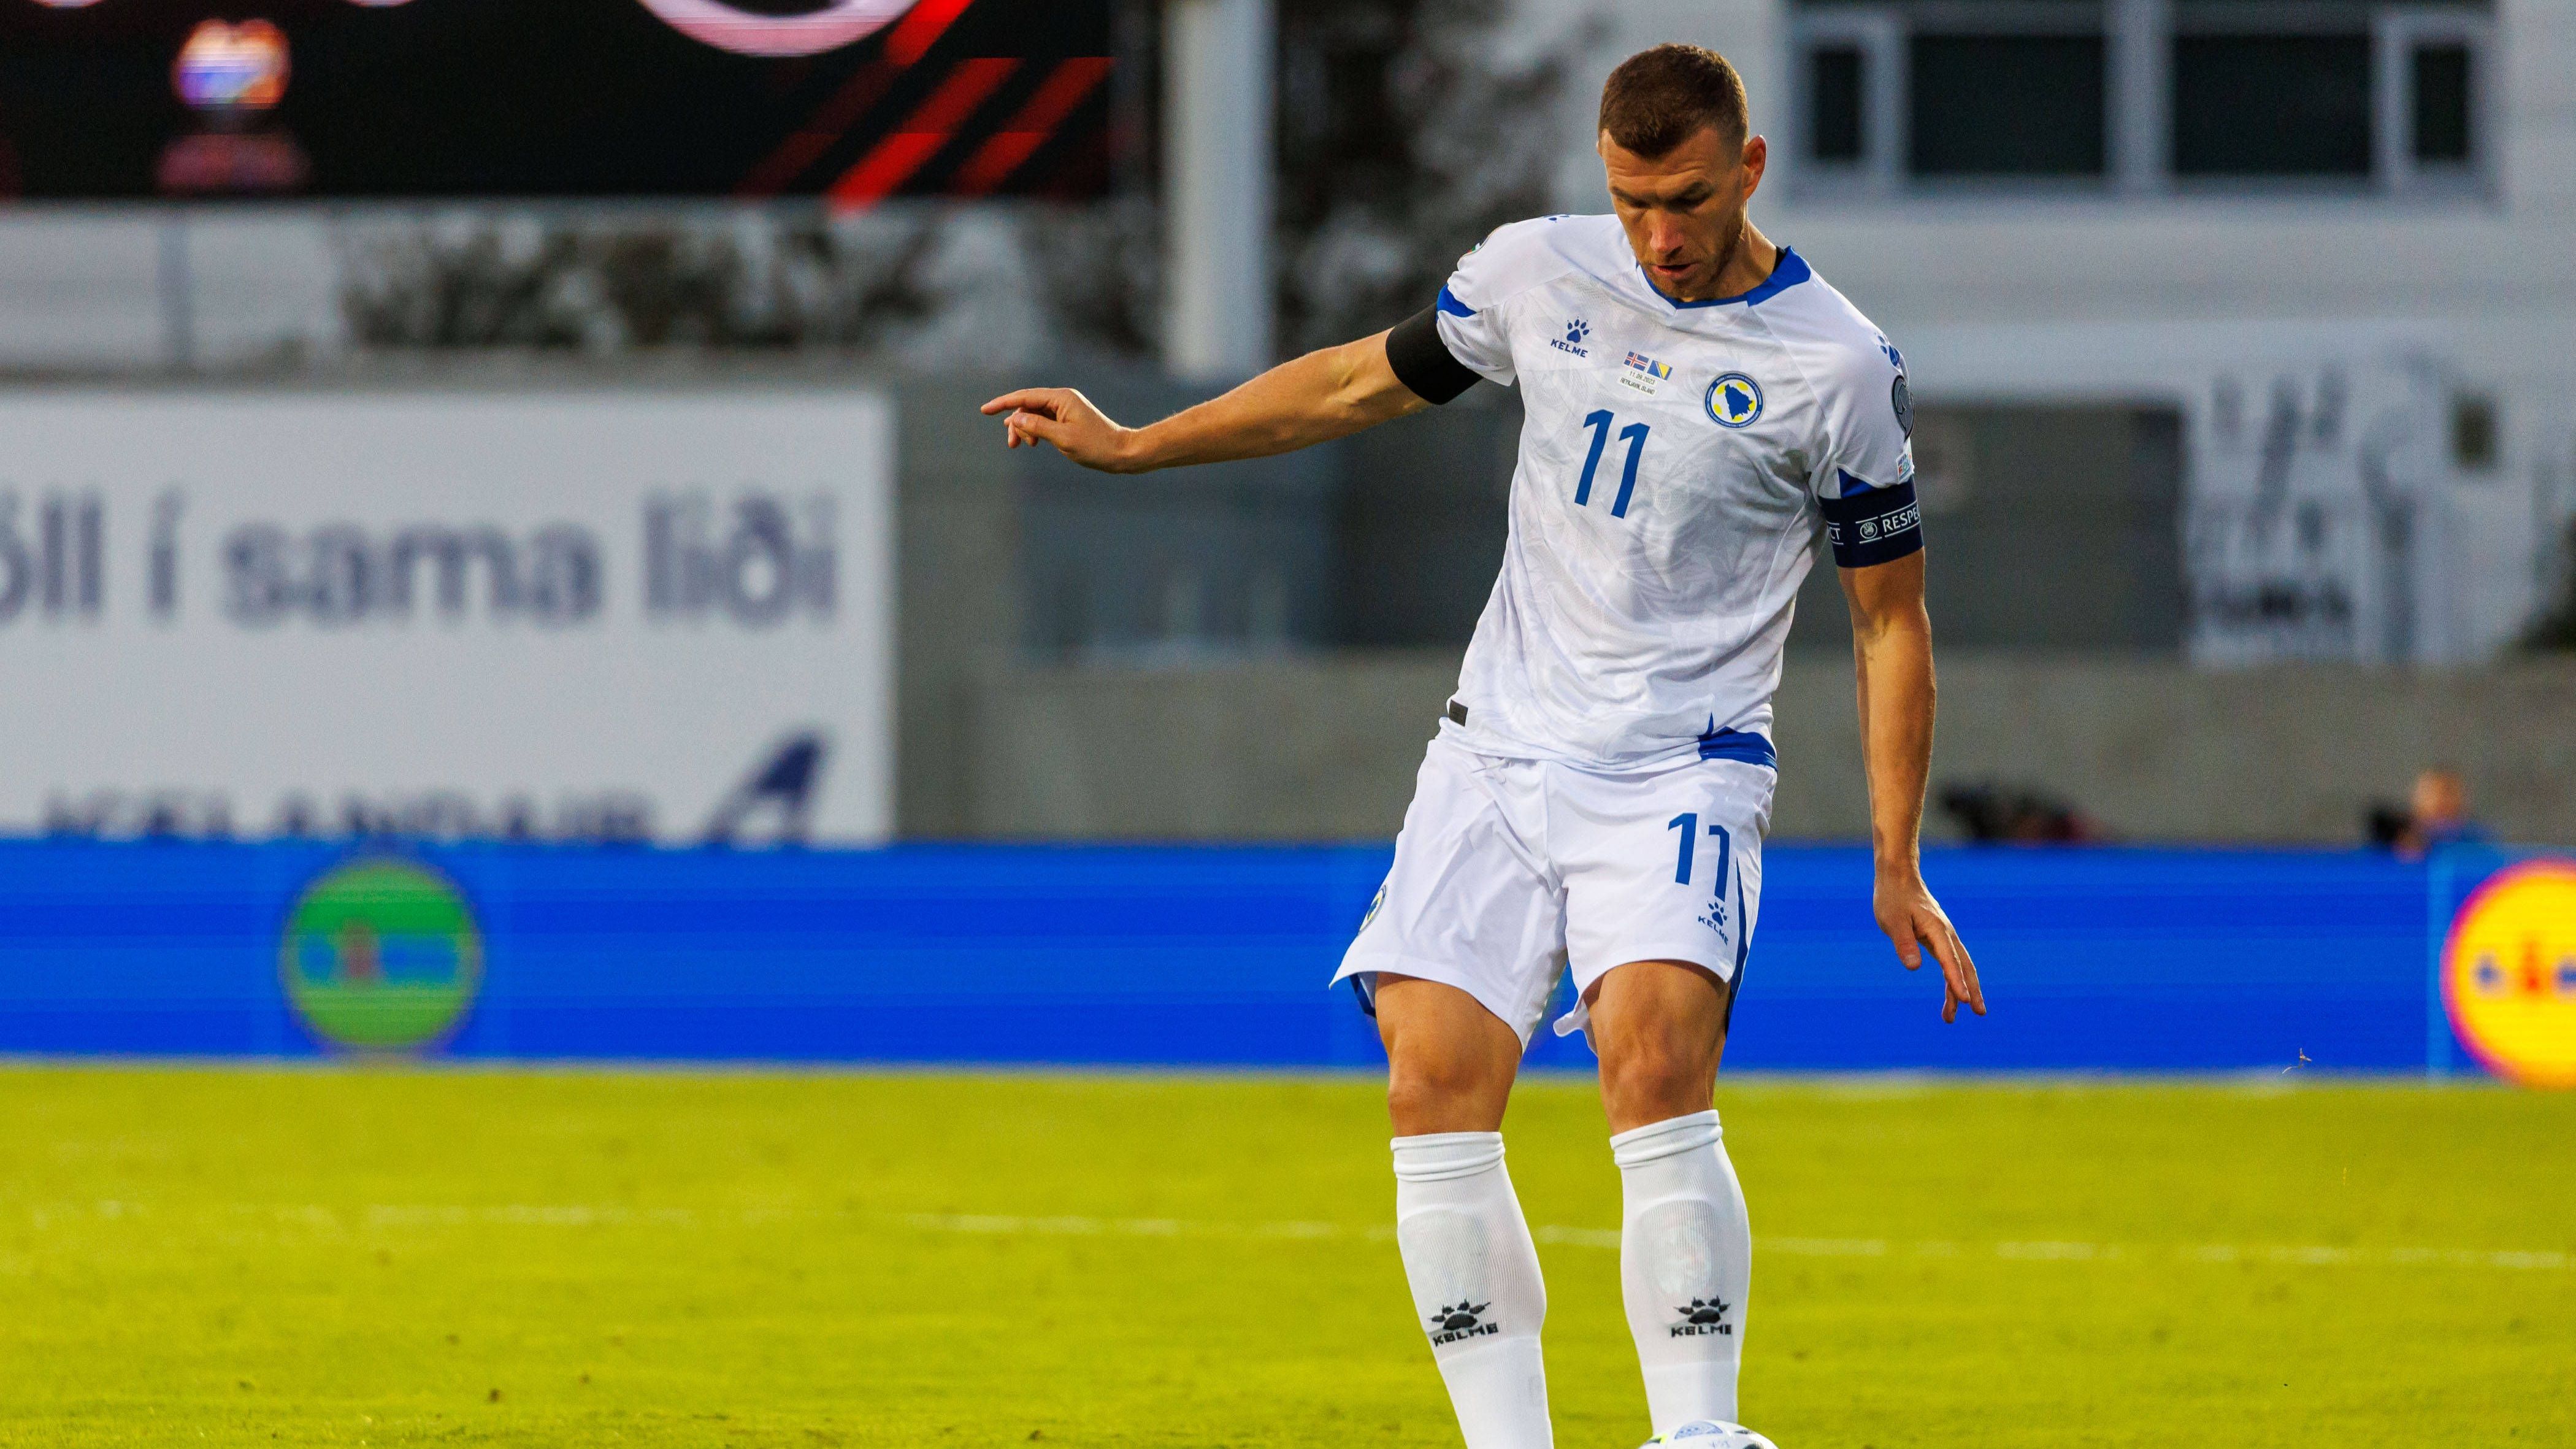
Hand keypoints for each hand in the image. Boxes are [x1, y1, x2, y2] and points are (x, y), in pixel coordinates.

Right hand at [979, 387, 1144, 472]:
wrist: (1121, 452)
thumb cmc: (1095, 445)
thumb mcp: (1063, 438)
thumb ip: (1037, 426)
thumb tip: (1015, 417)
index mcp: (1061, 398)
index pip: (1025, 397)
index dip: (1003, 403)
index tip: (985, 410)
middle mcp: (1062, 398)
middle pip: (1027, 405)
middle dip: (1015, 423)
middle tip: (1011, 445)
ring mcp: (1065, 407)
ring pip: (1034, 414)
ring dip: (1024, 428)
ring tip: (1020, 445)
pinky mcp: (1068, 418)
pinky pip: (1044, 420)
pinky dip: (1035, 430)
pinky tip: (1033, 442)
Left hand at [1875, 865, 1984, 1023]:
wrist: (1898, 876)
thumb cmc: (1893, 897)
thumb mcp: (1892, 920)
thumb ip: (1903, 943)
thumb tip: (1914, 967)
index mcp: (1937, 930)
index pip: (1950, 960)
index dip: (1956, 981)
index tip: (1964, 1000)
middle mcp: (1945, 934)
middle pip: (1964, 966)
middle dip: (1971, 990)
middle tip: (1980, 1013)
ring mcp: (1943, 936)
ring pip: (1958, 966)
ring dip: (1959, 989)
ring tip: (1952, 1017)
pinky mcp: (1936, 938)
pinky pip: (1949, 962)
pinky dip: (1951, 979)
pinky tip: (1949, 994)